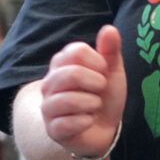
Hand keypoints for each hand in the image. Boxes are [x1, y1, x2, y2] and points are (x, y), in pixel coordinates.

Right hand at [42, 24, 126, 156]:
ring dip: (92, 104)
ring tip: (95, 106)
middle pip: (71, 74)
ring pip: (68, 100)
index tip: (103, 72)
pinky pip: (67, 124)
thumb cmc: (103, 95)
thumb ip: (110, 51)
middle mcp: (49, 84)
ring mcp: (48, 107)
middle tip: (101, 90)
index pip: (75, 52)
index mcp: (61, 64)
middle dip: (96, 83)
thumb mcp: (111, 71)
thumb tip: (110, 29)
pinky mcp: (52, 130)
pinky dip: (86, 122)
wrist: (102, 129)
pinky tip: (88, 121)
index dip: (98, 62)